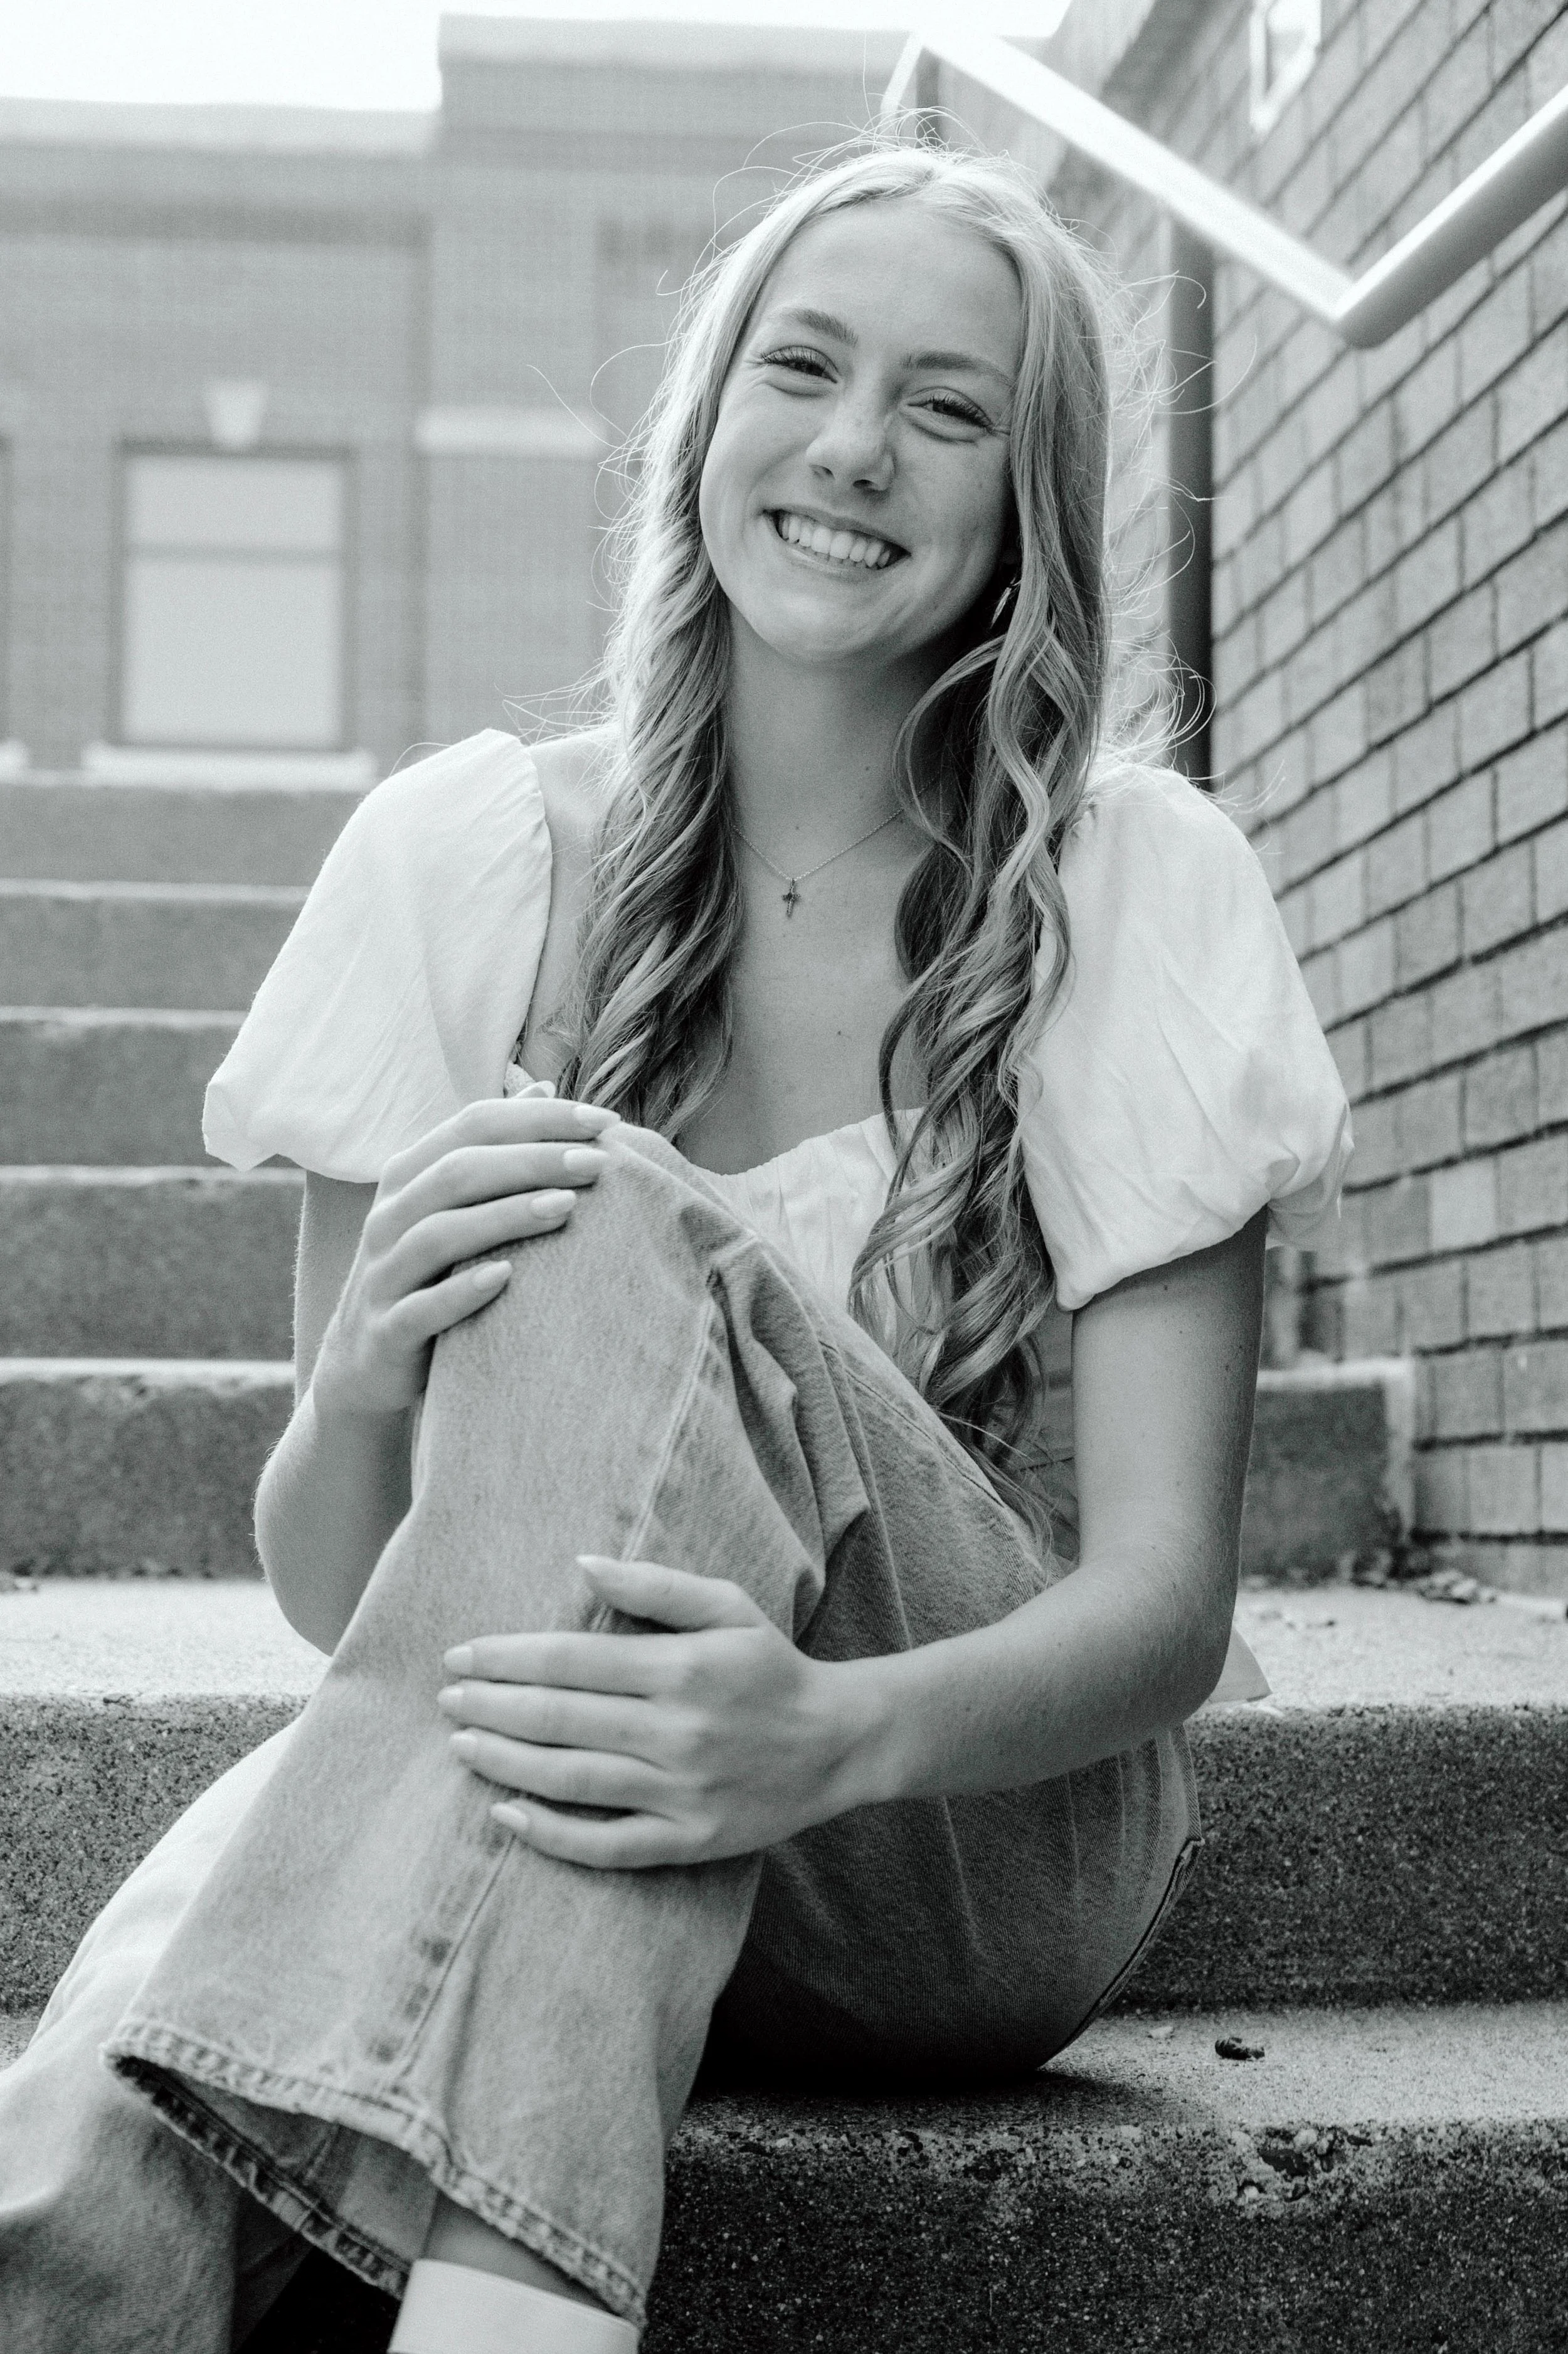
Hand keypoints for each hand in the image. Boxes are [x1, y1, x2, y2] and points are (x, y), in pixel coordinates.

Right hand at [312, 1088, 618, 1418]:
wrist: (366, 1367)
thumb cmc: (430, 1275)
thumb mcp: (455, 1207)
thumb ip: (494, 1150)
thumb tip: (547, 1088)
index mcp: (409, 1176)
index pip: (472, 1126)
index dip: (537, 1117)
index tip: (603, 1120)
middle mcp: (390, 1217)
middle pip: (458, 1172)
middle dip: (532, 1160)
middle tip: (598, 1162)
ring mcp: (382, 1275)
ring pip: (439, 1234)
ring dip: (505, 1216)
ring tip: (568, 1207)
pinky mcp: (385, 1332)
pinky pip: (421, 1308)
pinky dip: (462, 1290)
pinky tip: (507, 1277)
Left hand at [437, 1558, 882, 1867]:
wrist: (838, 1743)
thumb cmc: (771, 1667)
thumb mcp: (727, 1605)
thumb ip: (654, 1585)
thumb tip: (581, 1564)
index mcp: (683, 1668)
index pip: (571, 1660)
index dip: (507, 1657)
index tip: (460, 1656)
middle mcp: (678, 1731)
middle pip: (560, 1719)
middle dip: (492, 1708)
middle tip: (445, 1699)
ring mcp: (682, 1793)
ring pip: (572, 1780)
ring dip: (505, 1763)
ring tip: (460, 1746)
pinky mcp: (689, 1842)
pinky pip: (607, 1846)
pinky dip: (551, 1835)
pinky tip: (506, 1814)